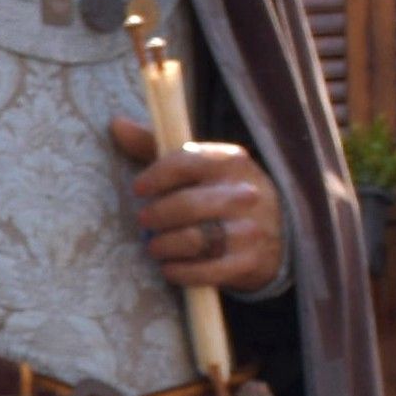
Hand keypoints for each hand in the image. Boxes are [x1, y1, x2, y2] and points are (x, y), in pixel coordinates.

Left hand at [103, 120, 283, 296]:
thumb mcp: (197, 166)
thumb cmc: (220, 193)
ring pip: (196, 239)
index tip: (138, 189)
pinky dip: (182, 272)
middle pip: (188, 205)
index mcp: (232, 161)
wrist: (278, 233)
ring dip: (165, 245)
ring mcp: (251, 229)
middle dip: (157, 216)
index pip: (186, 162)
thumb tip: (116, 124)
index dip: (156, 176)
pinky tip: (170, 269)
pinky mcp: (251, 262)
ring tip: (155, 246)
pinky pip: (208, 271)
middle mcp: (246, 193)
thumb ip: (155, 146)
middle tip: (144, 221)